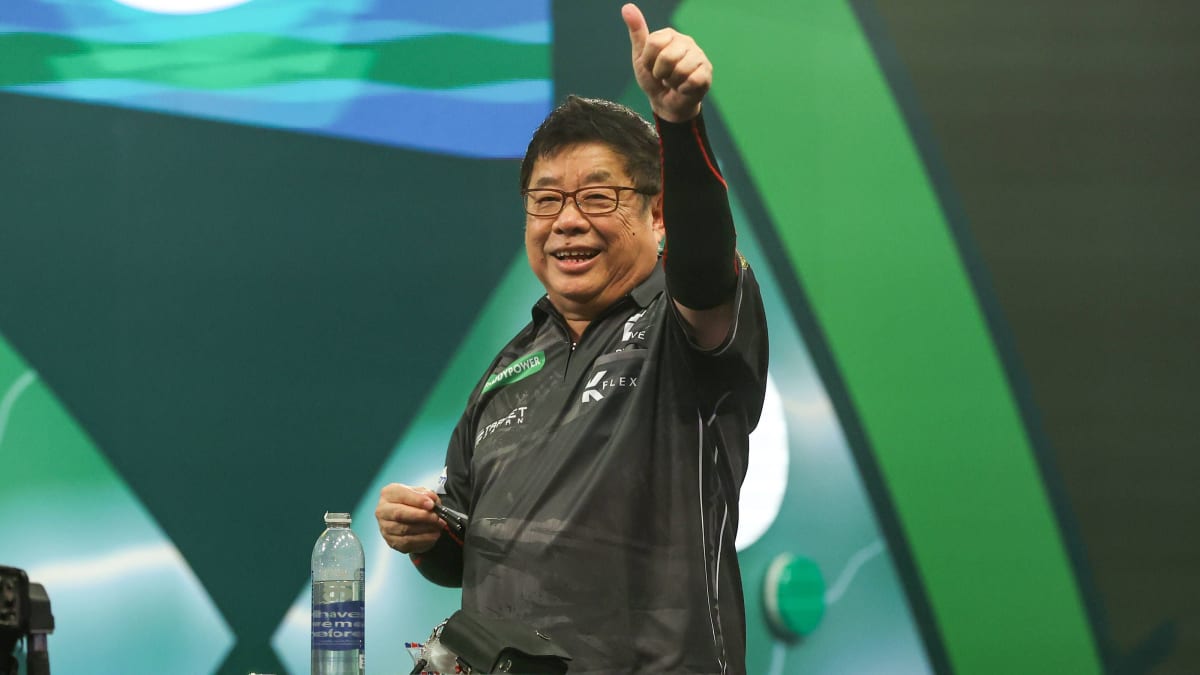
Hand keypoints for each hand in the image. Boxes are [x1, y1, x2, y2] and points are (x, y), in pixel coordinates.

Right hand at [375, 483, 444, 553]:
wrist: (410, 517)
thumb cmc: (414, 503)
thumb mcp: (422, 493)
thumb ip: (427, 494)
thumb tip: (431, 501)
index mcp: (388, 494)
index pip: (401, 495)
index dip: (417, 500)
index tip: (431, 504)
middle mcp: (383, 511)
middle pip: (399, 514)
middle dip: (421, 516)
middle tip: (436, 517)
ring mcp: (385, 528)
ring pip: (404, 530)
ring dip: (425, 529)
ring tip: (438, 526)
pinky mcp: (392, 541)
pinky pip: (407, 543)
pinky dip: (423, 539)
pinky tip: (433, 535)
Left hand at [622, 3, 711, 122]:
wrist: (665, 103)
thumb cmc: (653, 79)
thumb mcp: (640, 57)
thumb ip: (637, 32)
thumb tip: (627, 7)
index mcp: (669, 35)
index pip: (654, 42)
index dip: (648, 61)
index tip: (650, 66)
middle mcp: (686, 41)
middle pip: (667, 57)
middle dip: (660, 73)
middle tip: (663, 77)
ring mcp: (699, 56)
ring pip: (680, 70)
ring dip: (672, 82)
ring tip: (673, 82)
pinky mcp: (707, 73)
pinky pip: (692, 81)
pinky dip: (683, 89)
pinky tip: (683, 88)